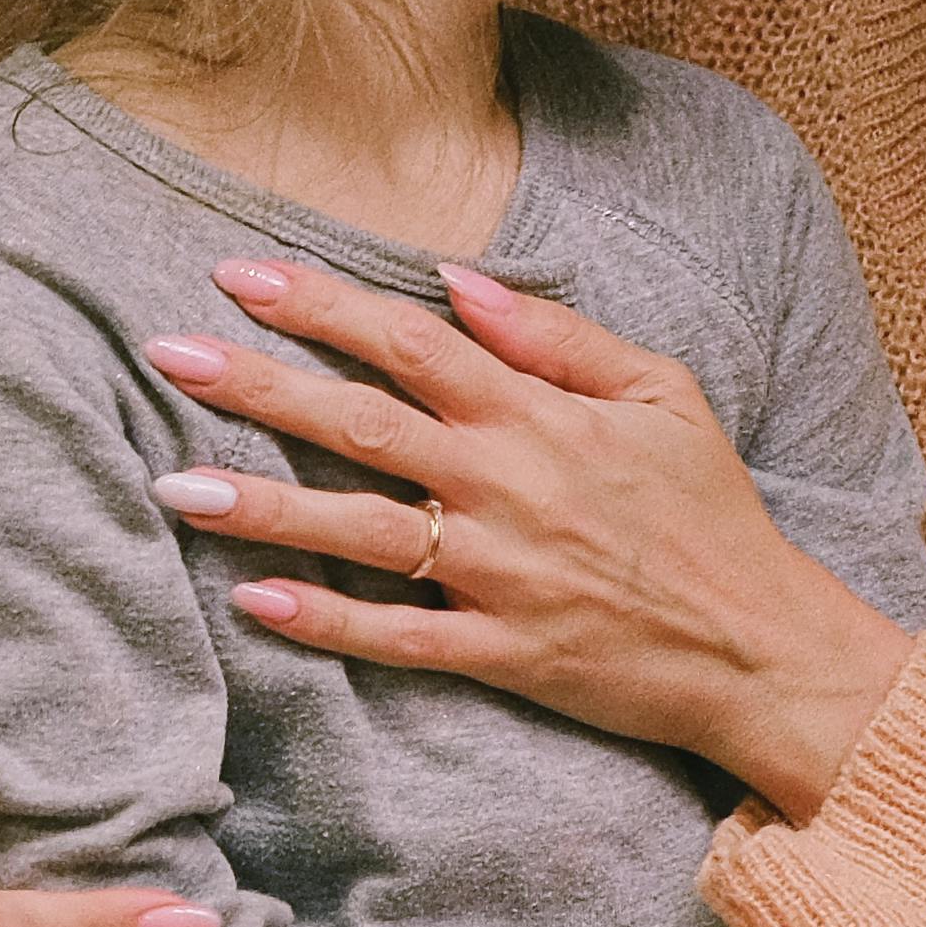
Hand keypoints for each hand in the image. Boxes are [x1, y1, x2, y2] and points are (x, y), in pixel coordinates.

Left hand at [138, 256, 916, 816]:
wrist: (760, 645)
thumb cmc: (711, 513)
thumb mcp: (662, 393)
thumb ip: (556, 335)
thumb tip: (456, 282)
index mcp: (536, 416)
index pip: (406, 342)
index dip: (319, 305)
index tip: (239, 274)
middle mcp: (504, 486)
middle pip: (358, 423)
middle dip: (256, 384)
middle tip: (165, 352)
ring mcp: (497, 574)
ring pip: (358, 531)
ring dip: (261, 506)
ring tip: (173, 484)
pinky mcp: (501, 652)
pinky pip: (398, 637)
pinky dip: (328, 622)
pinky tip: (255, 601)